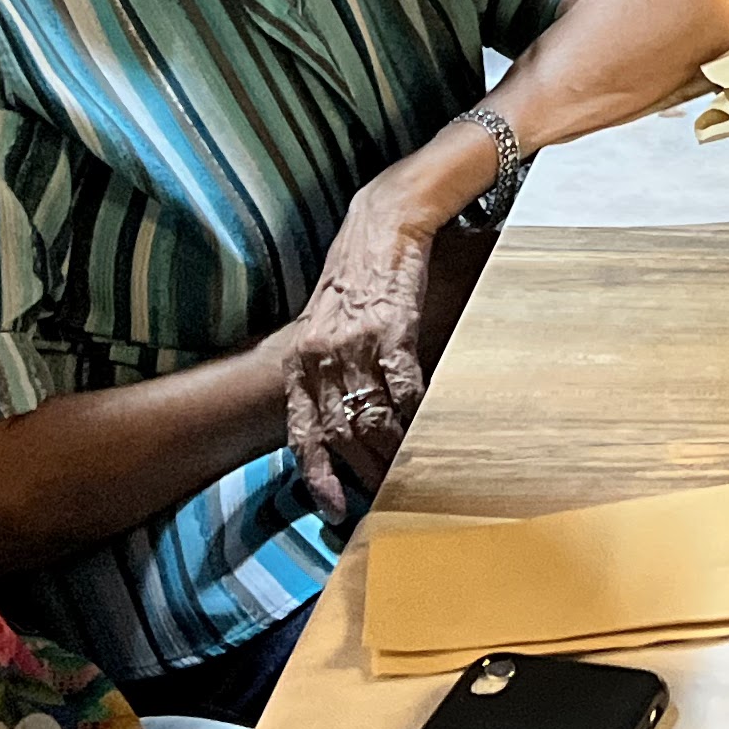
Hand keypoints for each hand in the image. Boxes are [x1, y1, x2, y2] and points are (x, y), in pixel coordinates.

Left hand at [275, 165, 459, 519]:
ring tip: (411, 471)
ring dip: (392, 451)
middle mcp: (321, 354)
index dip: (318, 474)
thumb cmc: (357, 276)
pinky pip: (405, 387)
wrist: (384, 221)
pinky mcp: (393, 327)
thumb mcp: (326, 323)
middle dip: (364, 470)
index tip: (336, 507)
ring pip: (372, 417)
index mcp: (300, 357)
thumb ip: (326, 368)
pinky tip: (428, 430)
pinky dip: (416, 415)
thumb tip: (341, 416)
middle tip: (387, 492)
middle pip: (341, 432)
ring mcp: (356, 342)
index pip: (302, 430)